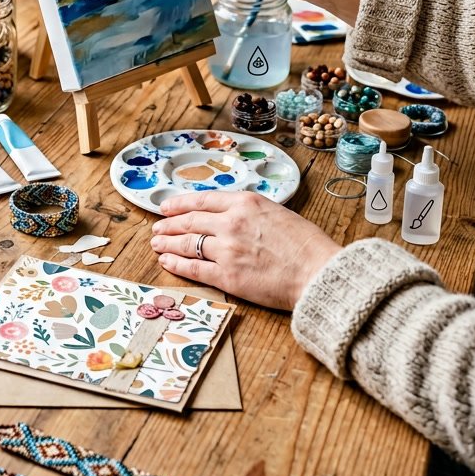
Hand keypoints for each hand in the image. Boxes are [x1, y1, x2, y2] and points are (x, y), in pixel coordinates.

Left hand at [150, 190, 339, 310]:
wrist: (318, 272)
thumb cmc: (306, 245)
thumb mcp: (277, 213)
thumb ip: (250, 213)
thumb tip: (232, 217)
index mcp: (245, 203)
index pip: (202, 199)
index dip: (180, 204)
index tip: (167, 207)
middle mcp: (231, 222)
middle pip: (190, 221)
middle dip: (169, 225)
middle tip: (157, 228)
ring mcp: (226, 249)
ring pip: (187, 243)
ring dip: (168, 243)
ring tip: (157, 244)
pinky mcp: (227, 276)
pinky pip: (193, 268)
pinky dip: (176, 264)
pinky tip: (167, 261)